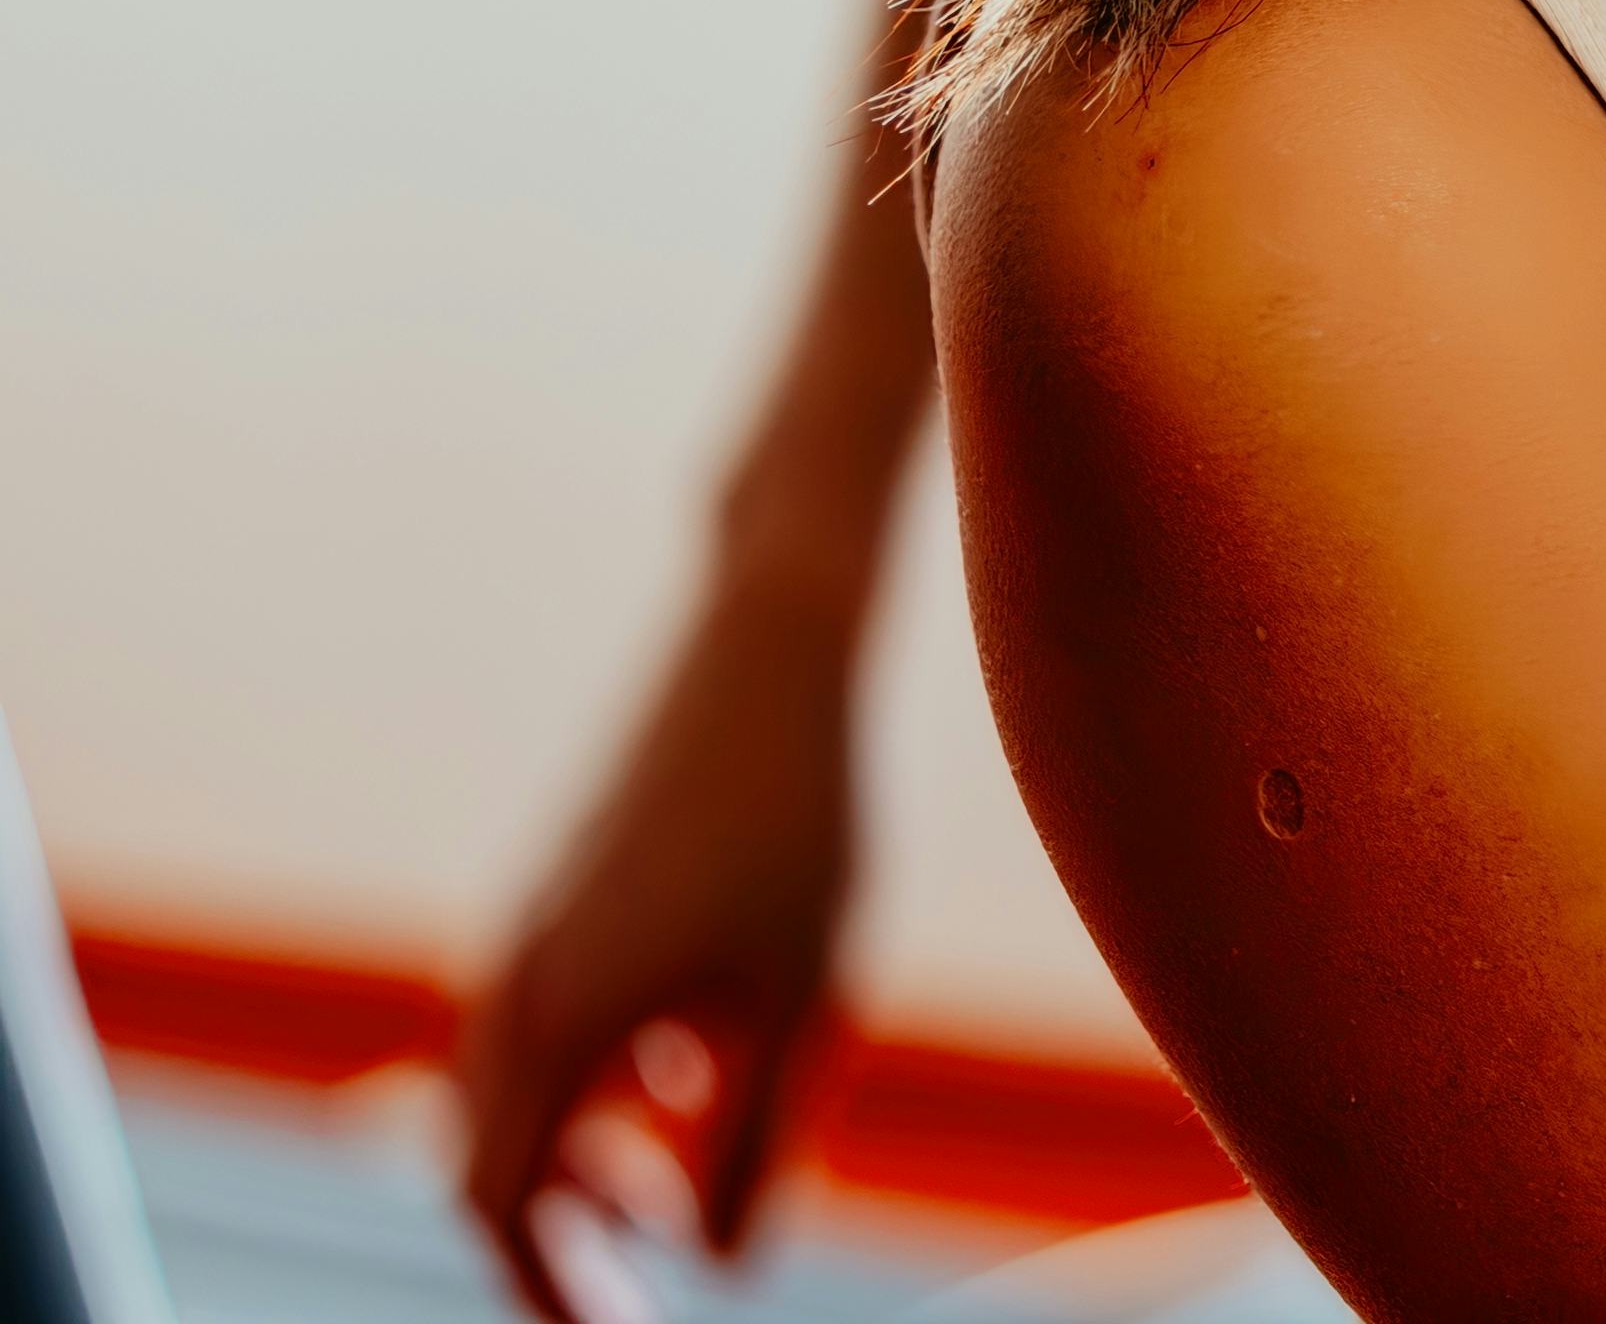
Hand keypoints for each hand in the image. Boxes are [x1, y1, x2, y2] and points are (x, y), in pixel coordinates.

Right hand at [447, 573, 865, 1323]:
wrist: (778, 651)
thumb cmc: (805, 825)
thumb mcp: (807, 1001)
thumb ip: (760, 1142)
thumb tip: (726, 1263)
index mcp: (554, 1019)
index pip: (498, 1202)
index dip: (545, 1283)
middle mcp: (515, 978)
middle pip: (493, 1155)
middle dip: (560, 1231)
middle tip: (635, 1288)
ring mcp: (532, 928)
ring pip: (524, 1087)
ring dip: (584, 1153)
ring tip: (671, 1201)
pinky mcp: (565, 891)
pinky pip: (555, 1019)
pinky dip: (602, 1075)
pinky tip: (691, 1079)